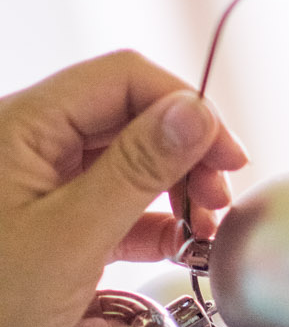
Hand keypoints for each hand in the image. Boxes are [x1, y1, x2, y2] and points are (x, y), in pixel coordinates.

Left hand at [0, 51, 247, 326]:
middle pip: (130, 117)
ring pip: (127, 163)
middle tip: (220, 197)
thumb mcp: (71, 237)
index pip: (122, 80)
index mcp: (23, 126)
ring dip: (174, 189)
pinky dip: (153, 223)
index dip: (185, 107)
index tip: (228, 154)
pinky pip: (114, 206)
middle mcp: (31, 146)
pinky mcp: (52, 228)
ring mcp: (42, 188)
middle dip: (185, 152)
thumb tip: (196, 112)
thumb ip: (137, 169)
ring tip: (204, 227)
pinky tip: (179, 246)